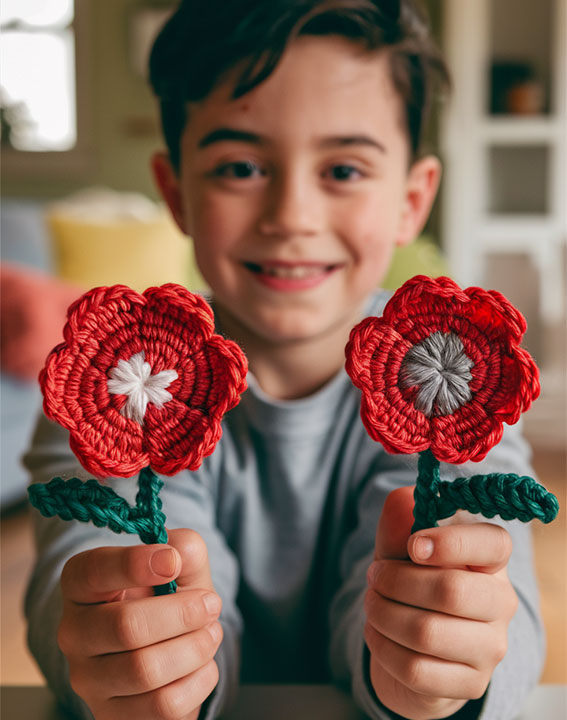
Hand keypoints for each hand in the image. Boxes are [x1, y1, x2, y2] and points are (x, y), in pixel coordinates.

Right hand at [58, 529, 221, 719]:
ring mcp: (88, 679)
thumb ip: (182, 547)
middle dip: (182, 613)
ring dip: (194, 648)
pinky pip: (163, 705)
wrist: (170, 642)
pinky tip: (201, 664)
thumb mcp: (179, 561)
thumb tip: (175, 555)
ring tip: (210, 633)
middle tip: (211, 603)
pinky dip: (197, 680)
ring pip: (145, 670)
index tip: (172, 562)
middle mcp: (74, 631)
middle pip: (126, 626)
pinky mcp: (112, 716)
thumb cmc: (169, 593)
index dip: (134, 564)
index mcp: (81, 583)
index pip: (94, 571)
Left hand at [364, 487, 517, 719]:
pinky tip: (379, 634)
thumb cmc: (410, 577)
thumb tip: (406, 503)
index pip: (493, 543)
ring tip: (372, 604)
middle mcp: (500, 602)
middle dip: (395, 581)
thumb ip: (402, 516)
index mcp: (491, 559)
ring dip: (383, 614)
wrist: (412, 639)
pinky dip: (383, 648)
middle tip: (374, 575)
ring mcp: (490, 647)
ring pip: (427, 633)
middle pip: (451, 591)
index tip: (414, 545)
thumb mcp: (401, 542)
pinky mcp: (470, 683)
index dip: (449, 542)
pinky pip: (415, 670)